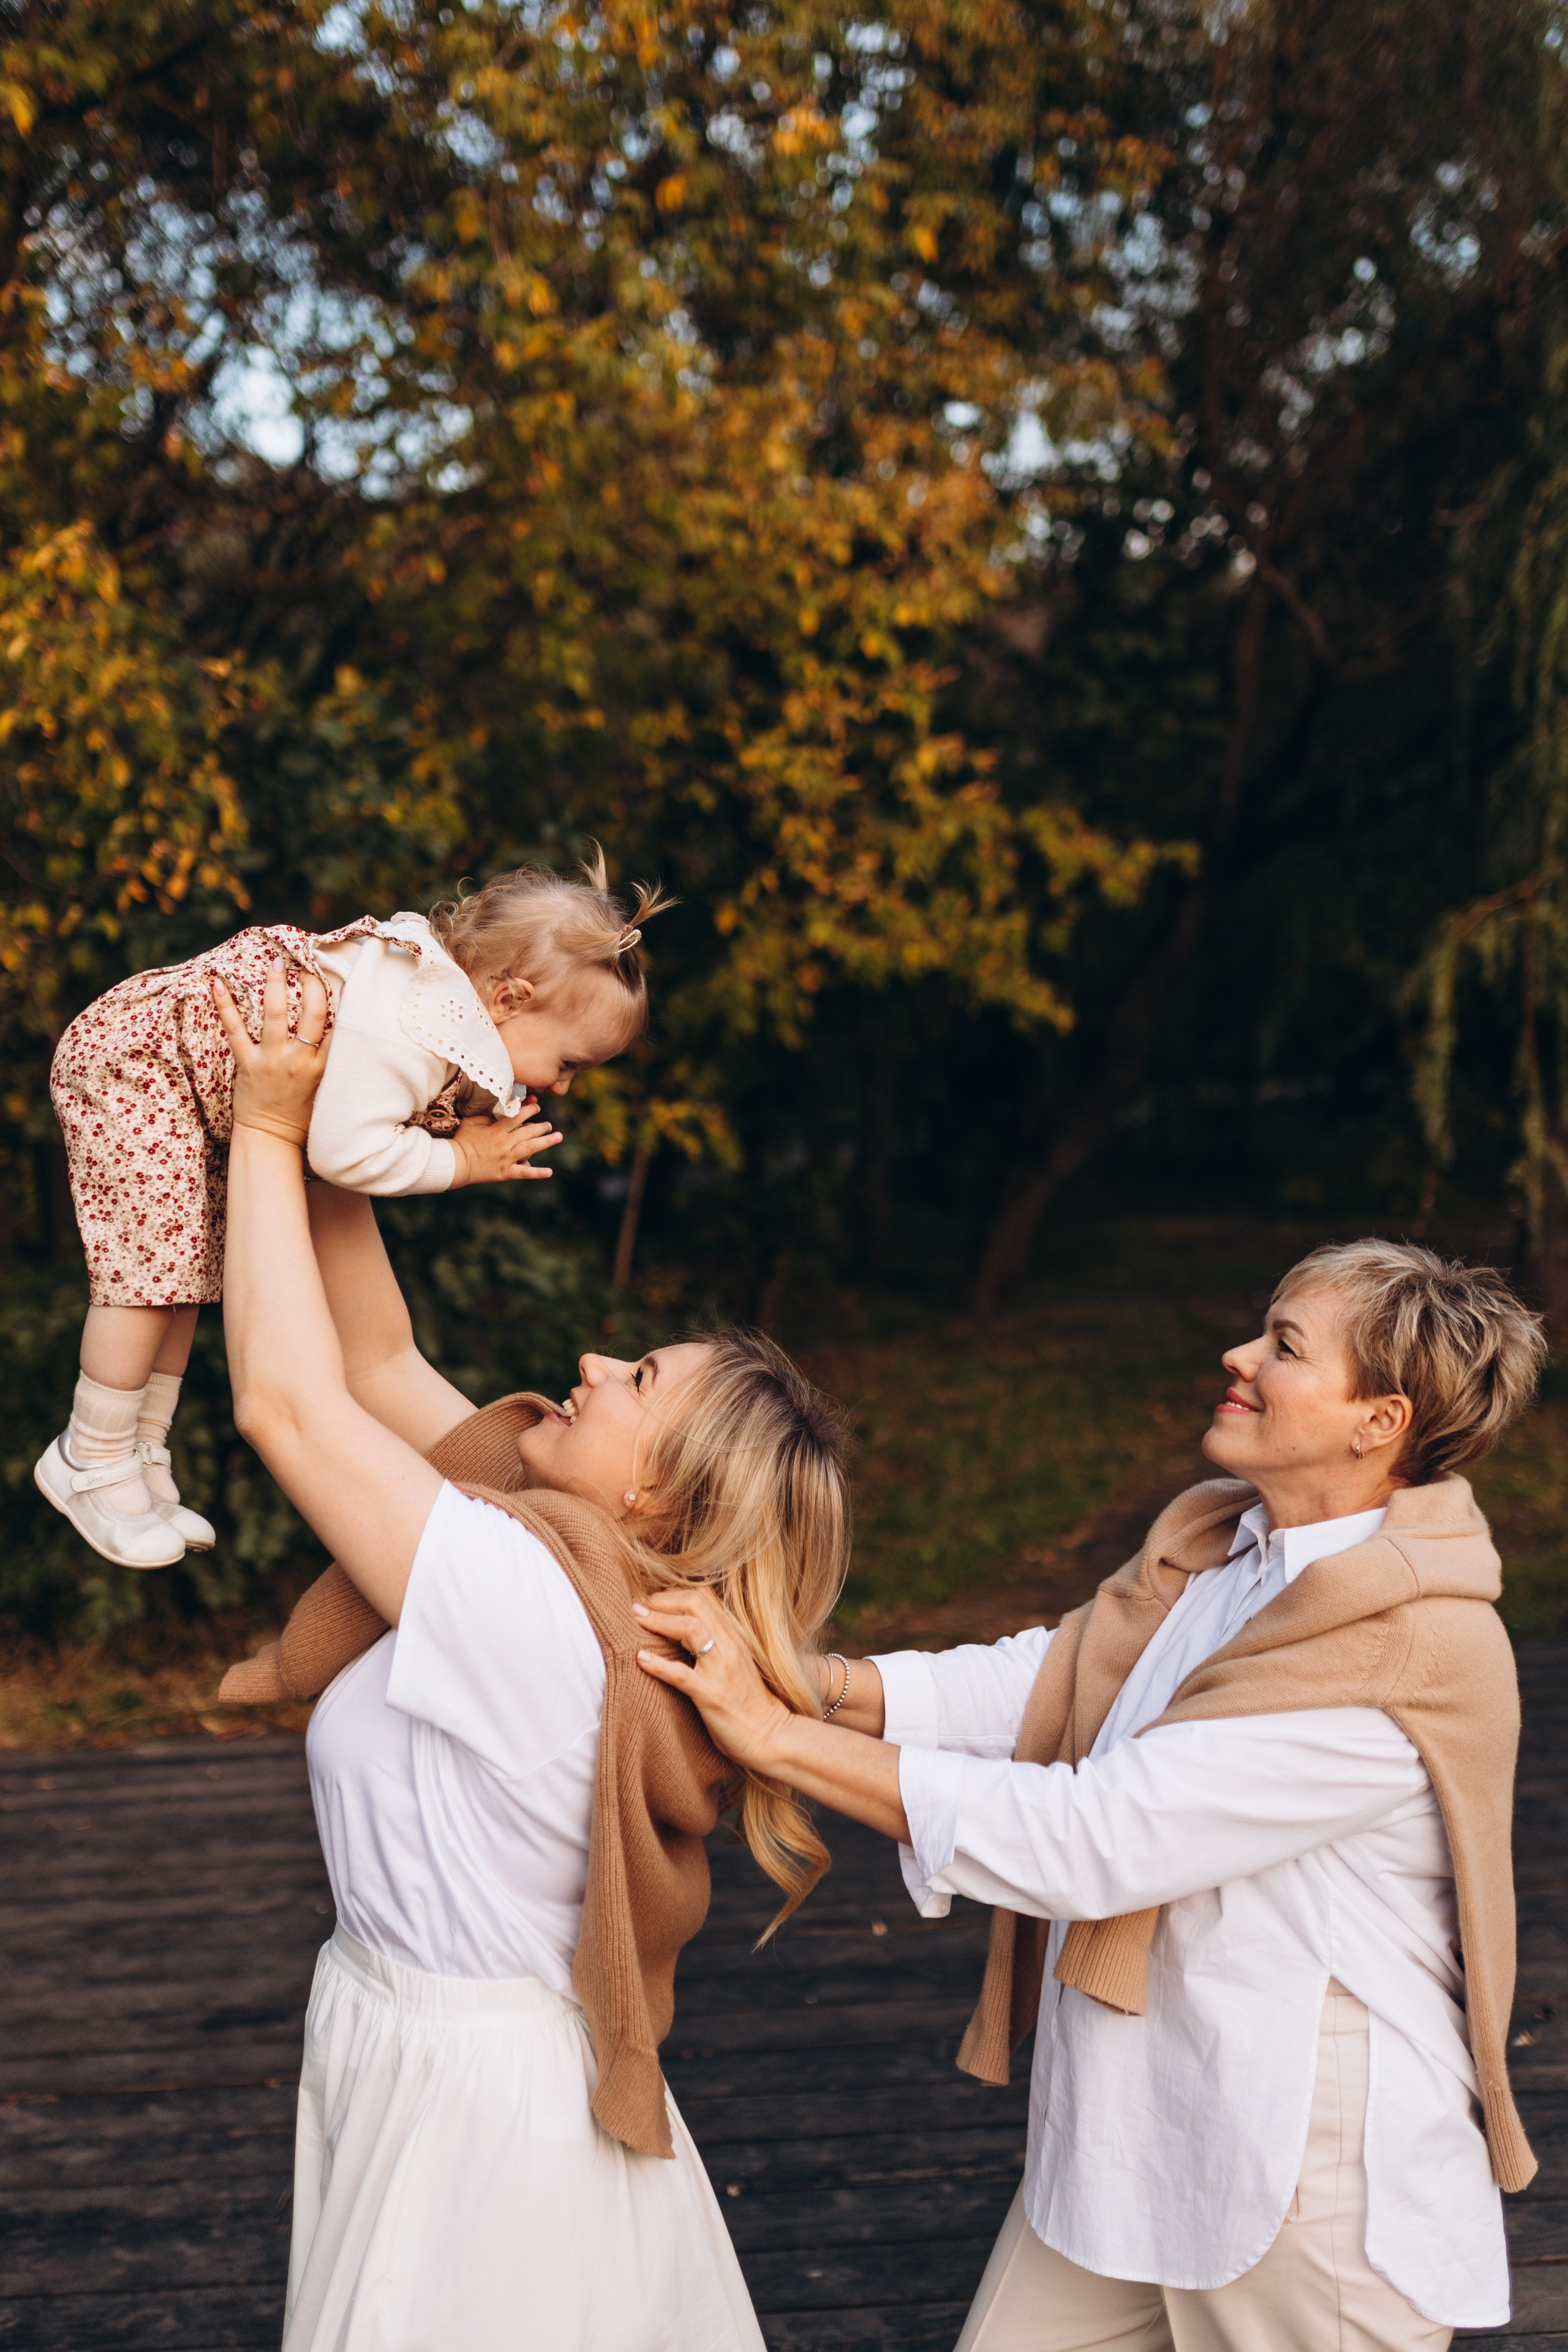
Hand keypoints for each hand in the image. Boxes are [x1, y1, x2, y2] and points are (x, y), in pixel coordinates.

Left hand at [212, 960, 329, 1144]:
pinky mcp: (247, 1064)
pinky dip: (225, 1006)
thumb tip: (338, 1024)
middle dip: (312, 984)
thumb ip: (332, 1058)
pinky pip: (235, 1030)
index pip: (336, 1024)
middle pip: (312, 1013)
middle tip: (307, 965)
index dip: (339, 997)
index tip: (337, 975)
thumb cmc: (302, 1112)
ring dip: (275, 984)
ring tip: (276, 962)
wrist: (273, 1138)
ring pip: (275, 1015)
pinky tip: (218, 983)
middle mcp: (300, 1060)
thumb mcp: (327, 1086)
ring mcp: (272, 1060)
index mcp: (323, 1065)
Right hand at [450, 1108, 562, 1187]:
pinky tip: (550, 1172)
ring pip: (531, 1148)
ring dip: (547, 1142)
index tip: (536, 1107)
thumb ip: (487, 1117)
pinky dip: (538, 1173)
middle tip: (548, 1125)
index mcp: (497, 1130)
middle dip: (542, 1126)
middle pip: (529, 1132)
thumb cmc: (462, 1141)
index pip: (518, 1116)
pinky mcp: (506, 1173)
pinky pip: (524, 1173)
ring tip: (558, 1136)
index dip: (530, 1110)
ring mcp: (507, 1159)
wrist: (456, 1163)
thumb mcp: (471, 1122)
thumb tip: (500, 1114)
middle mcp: (505, 1143)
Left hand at [634, 1585, 794, 1772]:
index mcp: (734, 1637)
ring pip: (690, 1629)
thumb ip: (718, 1644)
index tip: (653, 1600)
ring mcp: (721, 1670)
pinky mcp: (711, 1695)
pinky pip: (681, 1675)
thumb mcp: (737, 1662)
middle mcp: (729, 1647)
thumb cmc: (750, 1703)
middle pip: (695, 1604)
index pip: (705, 1597)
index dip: (675, 1593)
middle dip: (663, 1600)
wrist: (770, 1736)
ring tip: (637, 1619)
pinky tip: (640, 1658)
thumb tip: (685, 1632)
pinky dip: (658, 1664)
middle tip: (639, 1605)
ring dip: (659, 1621)